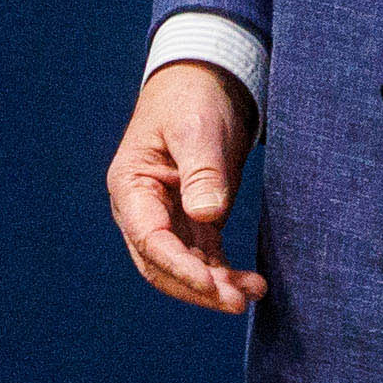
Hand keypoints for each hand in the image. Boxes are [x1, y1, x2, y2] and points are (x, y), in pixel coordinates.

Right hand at [107, 58, 264, 313]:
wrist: (204, 80)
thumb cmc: (192, 98)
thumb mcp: (197, 129)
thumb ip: (201, 171)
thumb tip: (207, 216)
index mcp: (131, 186)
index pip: (149, 239)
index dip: (179, 267)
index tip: (212, 284)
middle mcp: (142, 209)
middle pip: (160, 264)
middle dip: (196, 287)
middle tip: (236, 302)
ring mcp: (167, 217)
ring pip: (182, 268)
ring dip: (213, 286)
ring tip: (251, 294)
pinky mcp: (193, 220)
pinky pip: (204, 258)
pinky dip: (224, 274)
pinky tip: (251, 284)